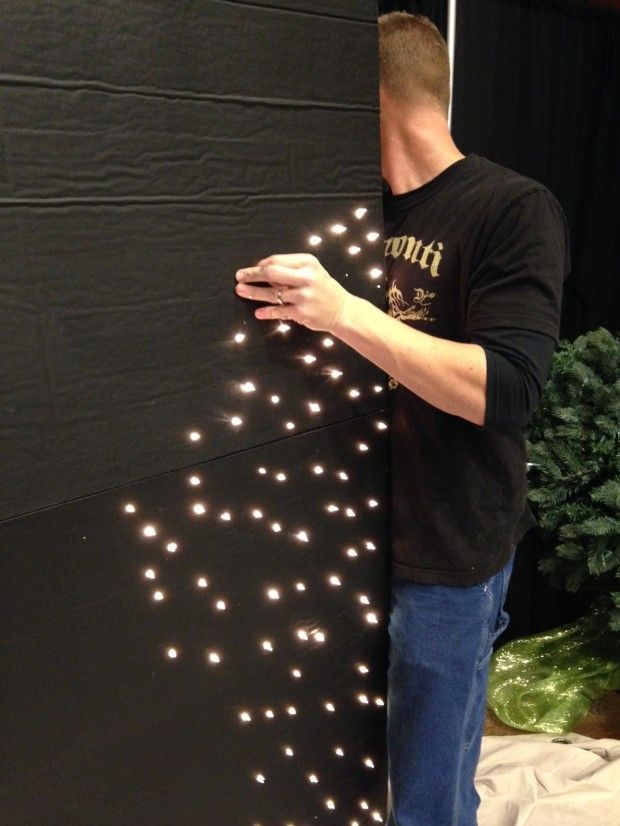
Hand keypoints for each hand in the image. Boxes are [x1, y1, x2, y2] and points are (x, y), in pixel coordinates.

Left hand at [235, 253, 351, 332]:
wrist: (341, 310)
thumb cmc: (322, 288)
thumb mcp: (312, 271)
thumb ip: (290, 268)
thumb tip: (262, 269)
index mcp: (307, 263)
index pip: (277, 260)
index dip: (261, 265)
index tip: (251, 269)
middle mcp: (306, 278)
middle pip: (272, 273)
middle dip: (253, 274)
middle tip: (239, 276)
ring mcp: (303, 296)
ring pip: (272, 293)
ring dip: (254, 292)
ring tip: (240, 291)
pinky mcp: (302, 313)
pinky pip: (279, 311)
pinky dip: (267, 312)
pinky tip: (258, 313)